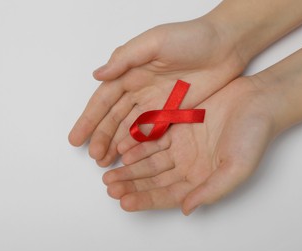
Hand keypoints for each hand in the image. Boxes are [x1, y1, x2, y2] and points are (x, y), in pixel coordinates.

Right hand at [68, 19, 244, 166]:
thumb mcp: (154, 42)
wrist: (226, 45)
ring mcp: (155, 103)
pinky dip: (138, 144)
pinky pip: (150, 132)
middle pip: (113, 118)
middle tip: (92, 157)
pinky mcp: (172, 113)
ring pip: (129, 128)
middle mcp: (138, 89)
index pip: (103, 100)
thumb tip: (97, 75)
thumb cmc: (191, 37)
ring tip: (104, 162)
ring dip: (115, 144)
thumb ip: (125, 59)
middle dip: (101, 137)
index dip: (88, 119)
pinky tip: (128, 156)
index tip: (75, 138)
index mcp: (130, 71)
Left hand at [103, 76, 278, 214]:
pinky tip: (122, 150)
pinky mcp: (176, 125)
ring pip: (148, 160)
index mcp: (201, 179)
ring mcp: (180, 145)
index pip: (167, 195)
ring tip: (109, 172)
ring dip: (129, 167)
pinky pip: (151, 138)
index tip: (124, 202)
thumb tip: (186, 209)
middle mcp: (188, 165)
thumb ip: (211, 190)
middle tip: (109, 186)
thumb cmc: (253, 135)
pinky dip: (137, 144)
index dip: (145, 200)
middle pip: (153, 179)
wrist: (258, 100)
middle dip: (131, 184)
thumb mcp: (236, 168)